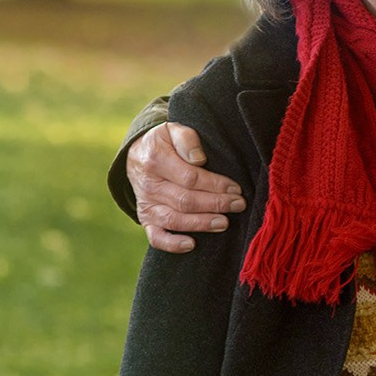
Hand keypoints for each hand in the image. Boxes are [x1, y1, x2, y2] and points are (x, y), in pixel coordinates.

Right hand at [128, 121, 244, 252]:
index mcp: (155, 160)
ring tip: (224, 223)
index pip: (190, 178)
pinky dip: (172, 244)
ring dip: (201, 224)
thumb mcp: (174, 130)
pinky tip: (192, 244)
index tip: (235, 188)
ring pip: (174, 220)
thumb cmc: (164, 143)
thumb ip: (187, 140)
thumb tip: (199, 159)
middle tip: (238, 205)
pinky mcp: (146, 219)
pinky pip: (156, 237)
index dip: (215, 185)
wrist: (137, 156)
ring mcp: (147, 205)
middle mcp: (149, 185)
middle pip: (185, 200)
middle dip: (215, 204)